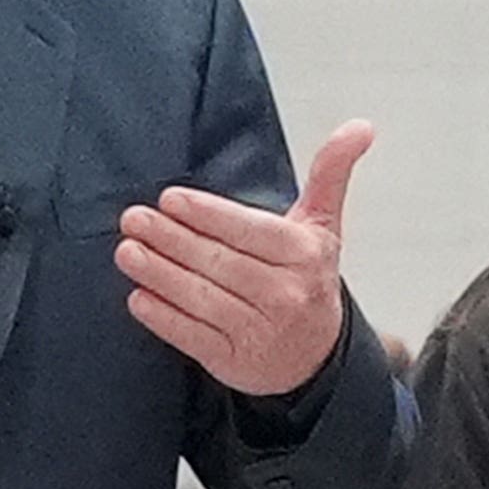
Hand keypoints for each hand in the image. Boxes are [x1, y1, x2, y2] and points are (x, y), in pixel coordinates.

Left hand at [118, 123, 374, 399]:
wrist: (315, 355)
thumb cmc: (307, 278)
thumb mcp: (322, 226)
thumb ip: (331, 174)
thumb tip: (361, 126)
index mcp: (305, 256)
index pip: (248, 230)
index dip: (206, 215)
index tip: (168, 200)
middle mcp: (286, 295)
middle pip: (219, 262)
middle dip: (171, 239)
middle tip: (133, 219)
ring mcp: (260, 332)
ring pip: (201, 298)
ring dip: (158, 274)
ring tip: (127, 251)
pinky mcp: (235, 362)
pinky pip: (193, 337)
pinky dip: (163, 317)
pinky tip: (138, 298)